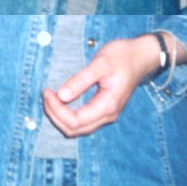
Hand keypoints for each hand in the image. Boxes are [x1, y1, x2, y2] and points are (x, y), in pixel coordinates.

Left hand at [42, 37, 158, 137]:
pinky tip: (60, 101)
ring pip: (77, 128)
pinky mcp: (103, 109)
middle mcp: (107, 115)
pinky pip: (81, 121)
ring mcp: (106, 114)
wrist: (140, 56)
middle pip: (74, 129)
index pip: (75, 121)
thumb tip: (61, 95)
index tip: (47, 92)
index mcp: (107, 106)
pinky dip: (67, 114)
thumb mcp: (100, 64)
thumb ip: (81, 81)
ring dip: (60, 116)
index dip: (57, 110)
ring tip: (50, 97)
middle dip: (55, 114)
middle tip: (46, 94)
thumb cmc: (122, 57)